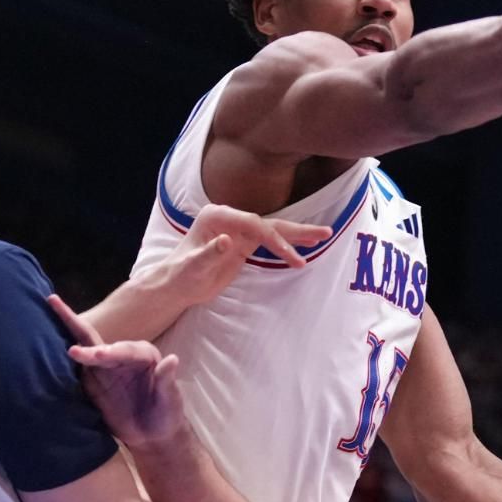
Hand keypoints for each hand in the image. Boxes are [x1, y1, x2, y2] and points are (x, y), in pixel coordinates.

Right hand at [48, 295, 185, 447]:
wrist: (152, 434)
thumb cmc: (167, 415)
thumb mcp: (171, 400)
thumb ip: (167, 380)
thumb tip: (172, 359)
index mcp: (144, 356)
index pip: (126, 351)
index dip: (112, 352)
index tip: (98, 355)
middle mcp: (121, 356)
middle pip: (98, 341)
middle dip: (78, 327)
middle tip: (64, 329)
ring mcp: (104, 368)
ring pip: (83, 349)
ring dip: (66, 338)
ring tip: (46, 328)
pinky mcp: (92, 382)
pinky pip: (74, 368)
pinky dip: (58, 357)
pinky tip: (42, 344)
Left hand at [166, 204, 332, 305]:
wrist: (176, 285)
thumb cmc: (180, 275)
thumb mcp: (192, 267)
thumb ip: (209, 253)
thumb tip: (226, 240)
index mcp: (216, 217)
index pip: (253, 223)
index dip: (273, 238)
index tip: (290, 255)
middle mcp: (230, 219)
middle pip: (269, 222)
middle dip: (296, 230)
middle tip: (324, 232)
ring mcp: (238, 230)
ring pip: (273, 229)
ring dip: (298, 234)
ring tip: (324, 235)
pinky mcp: (243, 243)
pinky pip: (270, 241)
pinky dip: (288, 244)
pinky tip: (305, 246)